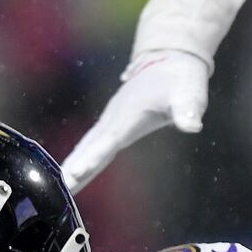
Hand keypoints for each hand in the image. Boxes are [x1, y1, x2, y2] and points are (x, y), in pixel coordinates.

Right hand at [61, 50, 210, 192]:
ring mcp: (111, 123)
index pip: (108, 140)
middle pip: (89, 148)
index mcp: (128, 115)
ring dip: (72, 167)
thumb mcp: (189, 94)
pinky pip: (92, 148)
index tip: (75, 172)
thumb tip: (193, 124)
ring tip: (59, 189)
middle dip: (73, 168)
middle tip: (59, 189)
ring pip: (86, 148)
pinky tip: (71, 177)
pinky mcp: (112, 128)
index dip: (92, 156)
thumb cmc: (180, 80)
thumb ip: (188, 110)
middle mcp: (114, 120)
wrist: (169, 62)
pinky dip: (80, 162)